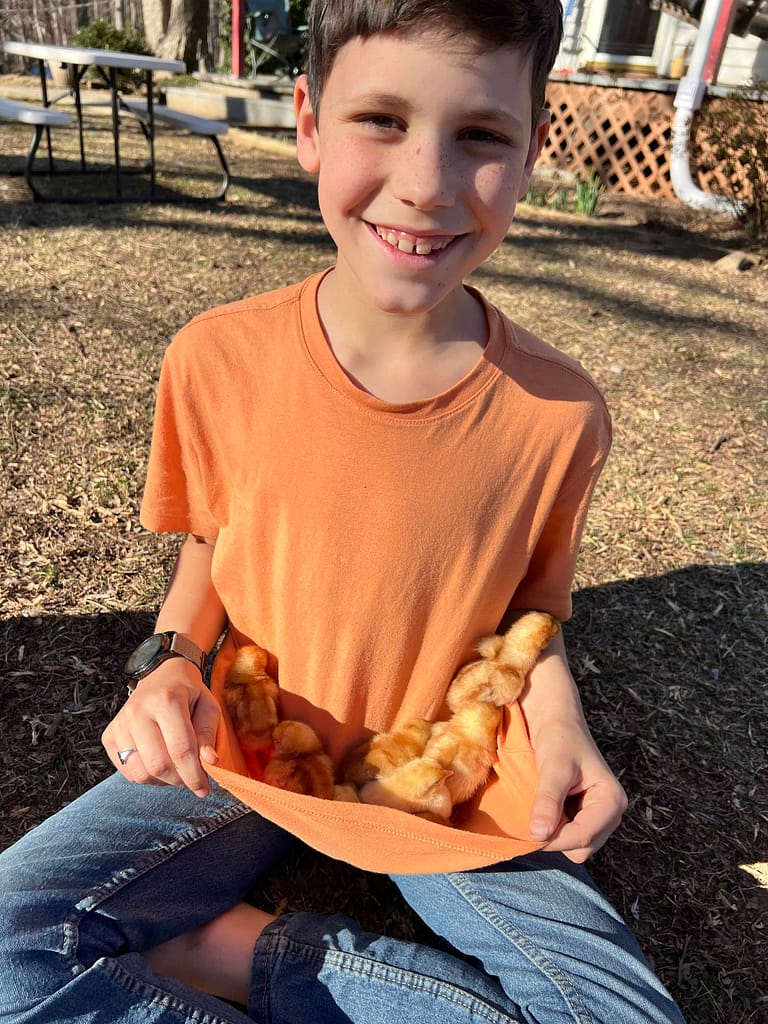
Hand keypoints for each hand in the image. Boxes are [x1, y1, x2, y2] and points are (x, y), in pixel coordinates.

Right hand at [102, 658, 219, 797]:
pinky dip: (145, 776)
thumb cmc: (188, 693)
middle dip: (179, 780)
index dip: (194, 775)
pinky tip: (158, 764)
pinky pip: (126, 771)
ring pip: (140, 773)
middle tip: (191, 779)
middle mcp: (138, 711)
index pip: (181, 750)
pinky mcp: (109, 735)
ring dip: (162, 781)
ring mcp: (120, 723)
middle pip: (158, 765)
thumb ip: (208, 735)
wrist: (160, 675)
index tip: (204, 789)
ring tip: (176, 771)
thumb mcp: (208, 707)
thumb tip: (210, 762)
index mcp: (167, 700)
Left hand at [527, 714, 627, 862]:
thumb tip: (539, 835)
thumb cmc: (558, 738)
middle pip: (581, 848)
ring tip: (543, 804)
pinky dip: (554, 826)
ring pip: (574, 845)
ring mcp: (599, 816)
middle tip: (537, 810)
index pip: (582, 839)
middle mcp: (611, 813)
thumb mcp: (553, 768)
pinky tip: (546, 806)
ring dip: (555, 831)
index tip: (528, 830)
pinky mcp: (586, 815)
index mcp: (612, 801)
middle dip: (556, 835)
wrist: (555, 720)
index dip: (553, 839)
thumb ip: (548, 802)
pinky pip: (569, 835)